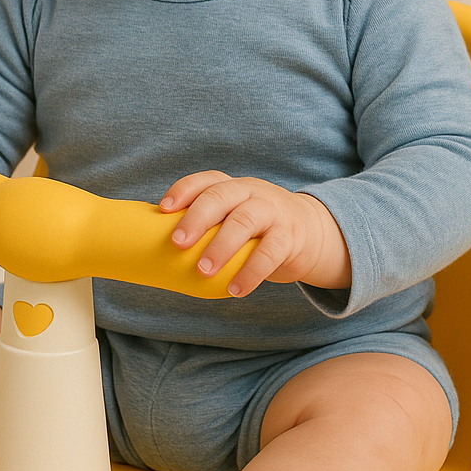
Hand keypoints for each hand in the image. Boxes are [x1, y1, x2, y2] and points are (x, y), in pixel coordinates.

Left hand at [160, 171, 350, 297]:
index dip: (184, 190)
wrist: (311, 233)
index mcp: (233, 187)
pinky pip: (270, 252)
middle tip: (178, 243)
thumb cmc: (258, 230)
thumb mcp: (235, 218)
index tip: (164, 209)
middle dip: (198, 217)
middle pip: (222, 196)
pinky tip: (236, 289)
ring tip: (204, 271)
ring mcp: (273, 211)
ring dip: (221, 246)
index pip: (207, 180)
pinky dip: (251, 271)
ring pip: (245, 220)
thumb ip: (210, 228)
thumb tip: (159, 252)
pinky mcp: (290, 236)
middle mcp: (252, 193)